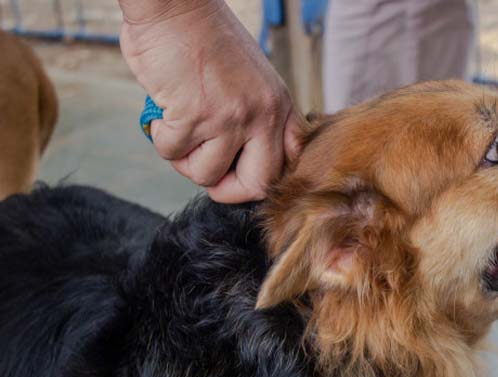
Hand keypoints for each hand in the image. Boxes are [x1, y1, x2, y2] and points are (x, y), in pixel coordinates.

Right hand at [119, 0, 302, 202]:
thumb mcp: (250, 79)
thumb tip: (239, 158)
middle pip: (257, 184)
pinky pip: (172, 152)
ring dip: (184, 159)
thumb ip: (253, 116)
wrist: (175, 4)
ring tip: (179, 128)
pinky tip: (164, 110)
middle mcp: (263, 115)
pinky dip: (160, 137)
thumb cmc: (204, 39)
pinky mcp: (194, 116)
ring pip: (206, 174)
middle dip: (226, 188)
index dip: (261, 177)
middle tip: (208, 172)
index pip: (288, 164)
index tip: (239, 171)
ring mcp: (230, 117)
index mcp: (279, 105)